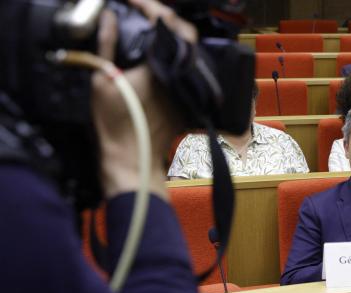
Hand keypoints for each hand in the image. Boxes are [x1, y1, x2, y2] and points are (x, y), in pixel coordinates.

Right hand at [91, 0, 196, 199]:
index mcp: (162, 66)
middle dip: (165, 19)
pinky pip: (187, 70)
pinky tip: (161, 54)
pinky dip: (176, 57)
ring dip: (172, 37)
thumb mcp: (102, 79)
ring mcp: (188, 88)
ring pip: (189, 52)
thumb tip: (109, 18)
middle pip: (185, 35)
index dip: (151, 6)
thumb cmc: (115, 124)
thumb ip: (106, 44)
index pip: (168, 24)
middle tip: (144, 12)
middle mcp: (181, 75)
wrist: (132, 159)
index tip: (133, 2)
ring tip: (151, 28)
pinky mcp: (188, 99)